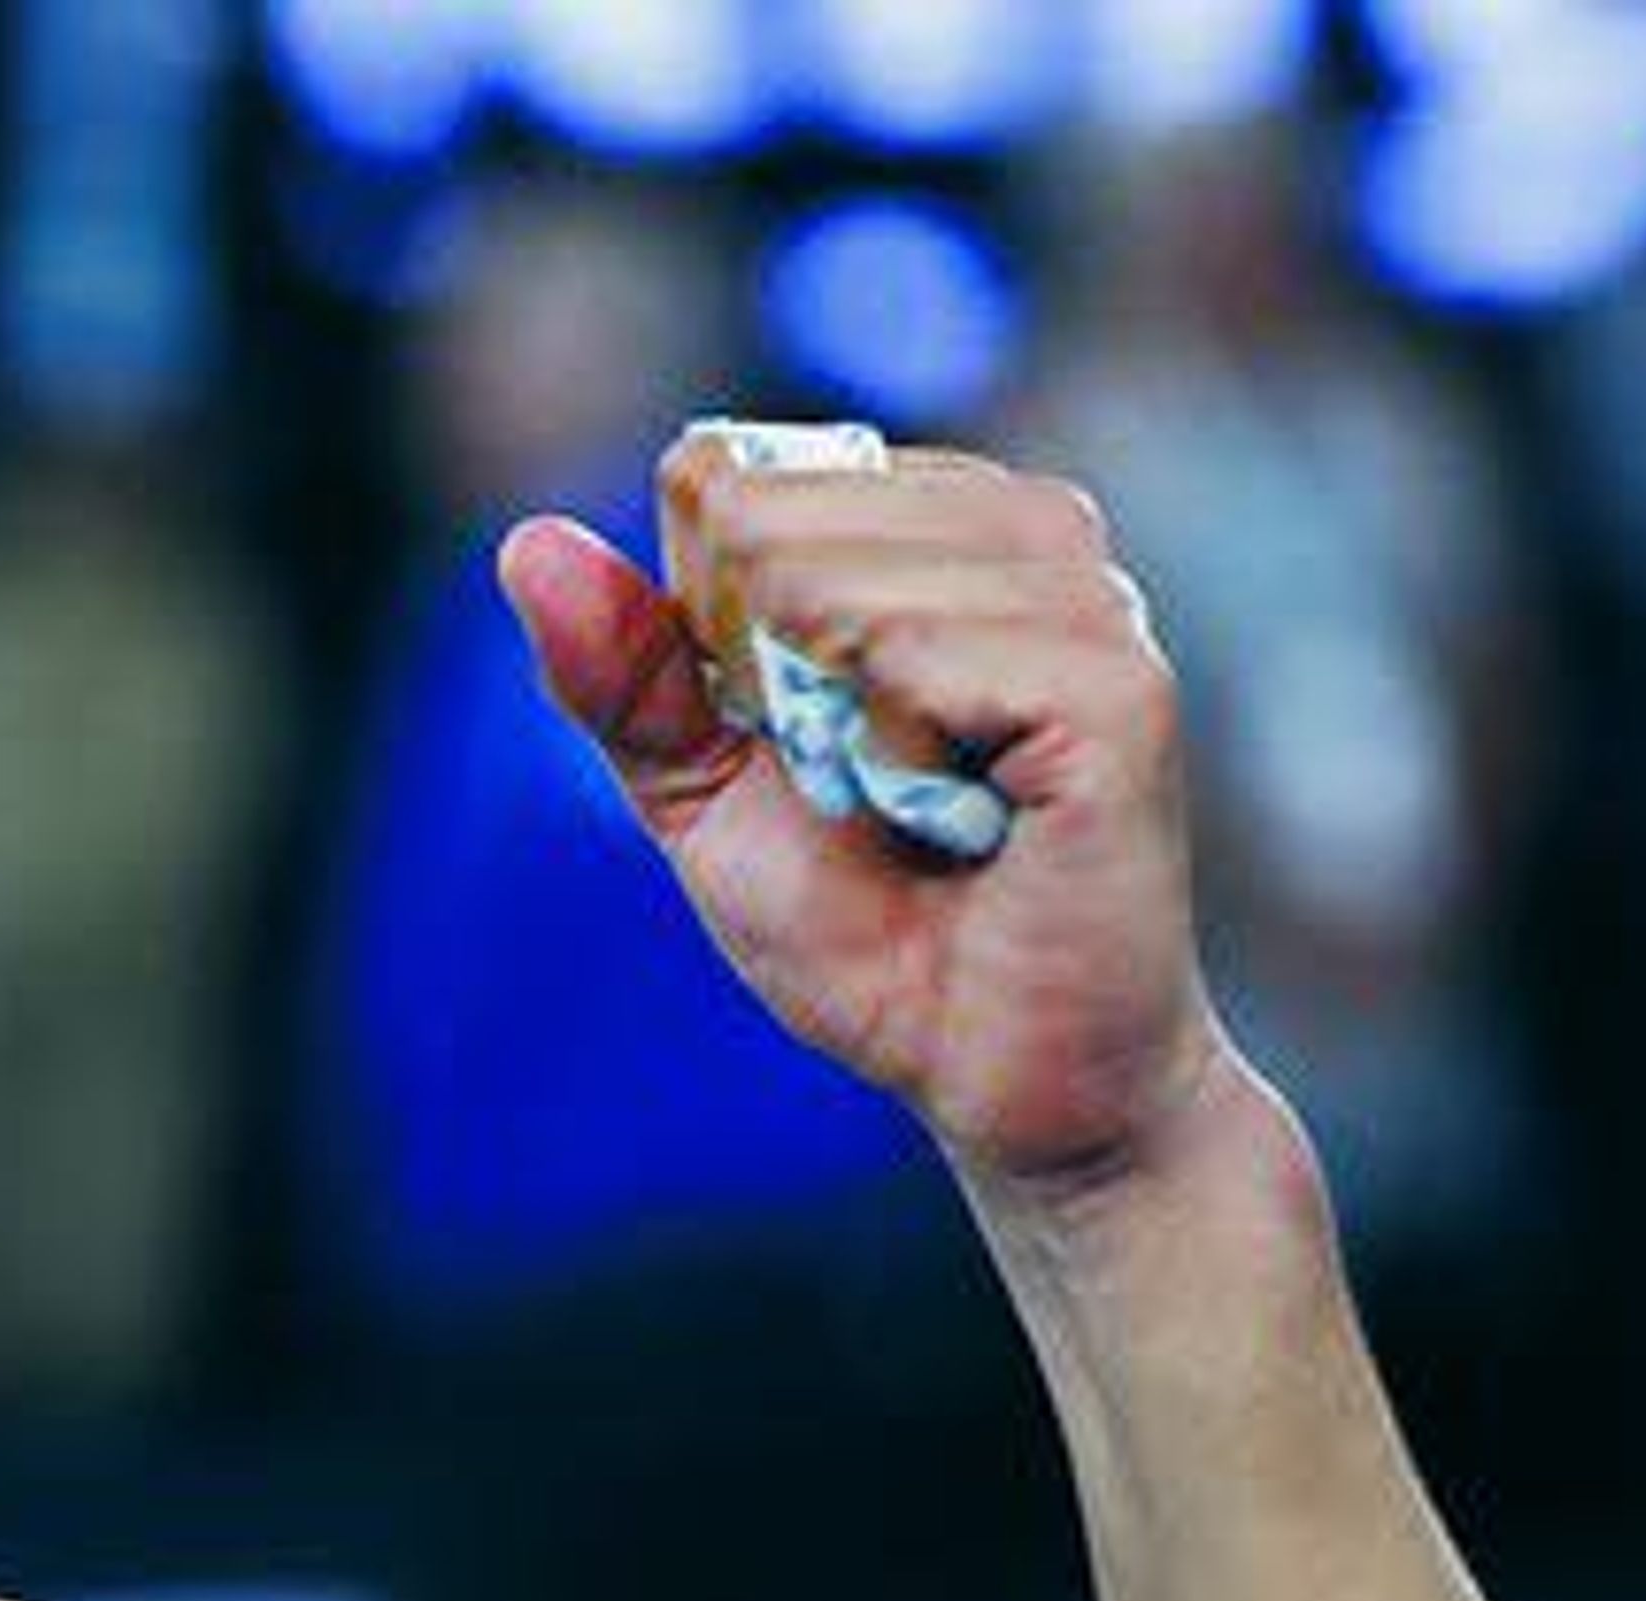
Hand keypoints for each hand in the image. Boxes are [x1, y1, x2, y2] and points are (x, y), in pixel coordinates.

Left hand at [499, 436, 1234, 1189]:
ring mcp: (1091, 599)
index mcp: (934, 524)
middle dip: (770, 688)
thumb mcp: (705, 797)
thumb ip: (626, 678)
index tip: (798, 736)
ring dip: (837, 737)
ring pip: (846, 588)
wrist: (996, 1074)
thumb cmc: (870, 931)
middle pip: (776, 524)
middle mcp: (1028, 530)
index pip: (731, 482)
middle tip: (868, 791)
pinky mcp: (1120, 686)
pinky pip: (925, 663)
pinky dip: (899, 760)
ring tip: (923, 808)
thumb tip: (525, 542)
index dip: (713, 630)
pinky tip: (964, 819)